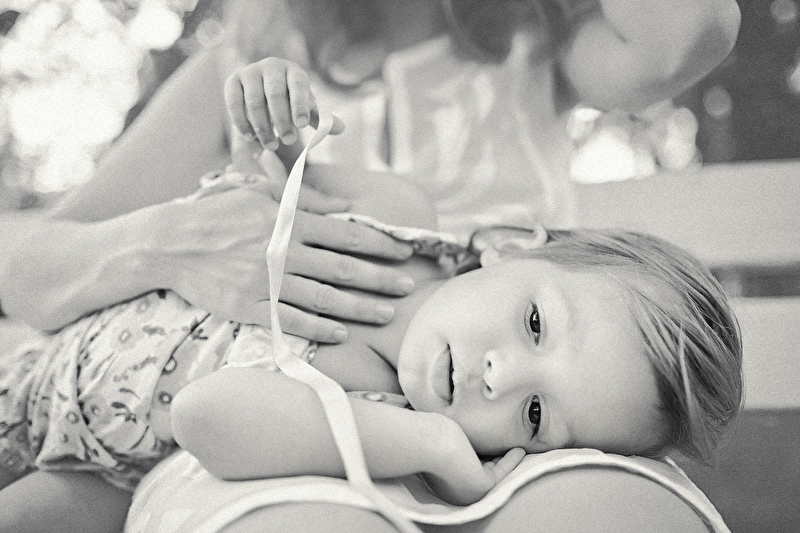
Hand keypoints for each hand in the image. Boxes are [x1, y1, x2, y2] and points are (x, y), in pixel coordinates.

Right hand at [150, 182, 413, 342]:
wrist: (169, 242)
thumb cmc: (217, 212)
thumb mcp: (259, 193)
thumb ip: (303, 200)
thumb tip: (343, 207)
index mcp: (287, 220)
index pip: (345, 233)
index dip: (379, 243)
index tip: (403, 251)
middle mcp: (281, 251)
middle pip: (343, 269)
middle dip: (380, 279)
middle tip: (408, 287)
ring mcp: (265, 282)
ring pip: (324, 298)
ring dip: (359, 308)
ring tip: (385, 314)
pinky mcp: (248, 306)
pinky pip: (290, 320)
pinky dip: (318, 328)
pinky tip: (341, 333)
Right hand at [225, 57, 344, 149]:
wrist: (264, 90)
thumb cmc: (291, 101)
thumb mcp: (306, 108)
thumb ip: (320, 118)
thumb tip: (341, 129)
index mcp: (294, 71)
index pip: (298, 85)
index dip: (300, 104)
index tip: (302, 125)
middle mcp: (271, 66)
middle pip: (275, 93)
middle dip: (282, 120)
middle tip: (288, 142)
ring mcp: (250, 72)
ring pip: (254, 100)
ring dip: (262, 126)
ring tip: (271, 146)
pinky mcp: (232, 82)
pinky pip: (233, 102)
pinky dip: (241, 122)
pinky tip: (250, 138)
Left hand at [422, 420, 525, 504]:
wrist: (427, 444)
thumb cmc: (427, 436)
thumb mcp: (440, 437)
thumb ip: (448, 437)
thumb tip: (449, 425)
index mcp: (441, 477)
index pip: (463, 466)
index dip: (477, 454)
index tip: (487, 441)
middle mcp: (455, 488)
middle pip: (478, 471)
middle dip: (493, 459)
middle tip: (505, 447)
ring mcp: (468, 490)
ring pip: (491, 472)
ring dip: (506, 461)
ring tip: (517, 449)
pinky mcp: (482, 486)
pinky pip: (501, 472)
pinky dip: (512, 461)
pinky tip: (520, 450)